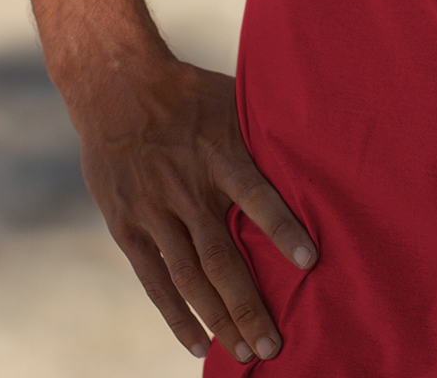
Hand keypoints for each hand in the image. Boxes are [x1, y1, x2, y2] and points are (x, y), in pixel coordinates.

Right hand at [70, 56, 316, 362]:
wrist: (116, 85)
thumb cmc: (189, 91)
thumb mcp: (231, 98)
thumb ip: (263, 130)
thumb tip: (320, 137)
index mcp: (219, 152)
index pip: (256, 195)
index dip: (282, 228)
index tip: (310, 262)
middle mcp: (187, 187)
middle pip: (222, 257)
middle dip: (249, 305)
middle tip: (275, 346)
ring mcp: (155, 211)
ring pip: (190, 278)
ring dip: (218, 320)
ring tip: (244, 353)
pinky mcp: (128, 226)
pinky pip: (155, 280)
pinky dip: (176, 315)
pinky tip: (198, 344)